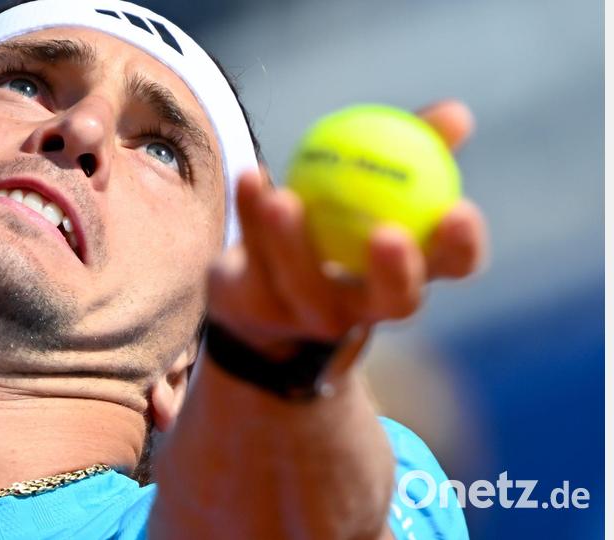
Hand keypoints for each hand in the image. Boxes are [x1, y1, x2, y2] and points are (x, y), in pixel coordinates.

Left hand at [207, 100, 487, 364]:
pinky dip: (248, 212)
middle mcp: (366, 310)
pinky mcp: (258, 308)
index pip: (453, 269)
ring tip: (283, 199)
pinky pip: (252, 257)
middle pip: (395, 301)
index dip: (462, 247)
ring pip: (304, 283)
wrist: (263, 288)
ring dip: (292, 240)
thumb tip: (456, 114)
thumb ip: (416, 150)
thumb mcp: (378, 186)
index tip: (459, 209)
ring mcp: (310, 316)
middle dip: (397, 273)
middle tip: (387, 232)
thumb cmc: (340, 224)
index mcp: (408, 277)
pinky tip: (250, 176)